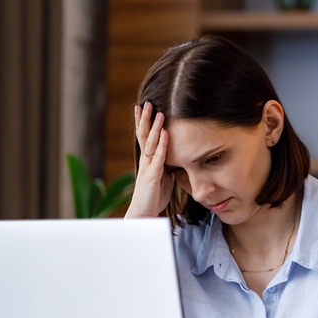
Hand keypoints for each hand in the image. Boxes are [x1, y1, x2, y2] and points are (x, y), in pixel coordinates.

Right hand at [124, 102, 172, 217]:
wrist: (143, 214)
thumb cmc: (153, 198)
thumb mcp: (162, 178)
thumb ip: (165, 166)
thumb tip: (175, 157)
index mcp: (147, 161)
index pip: (144, 138)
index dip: (143, 123)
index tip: (143, 109)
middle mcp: (145, 161)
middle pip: (144, 136)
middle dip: (145, 119)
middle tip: (146, 103)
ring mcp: (148, 167)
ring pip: (150, 143)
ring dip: (154, 126)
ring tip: (157, 112)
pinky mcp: (153, 175)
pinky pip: (158, 156)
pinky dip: (162, 143)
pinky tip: (164, 132)